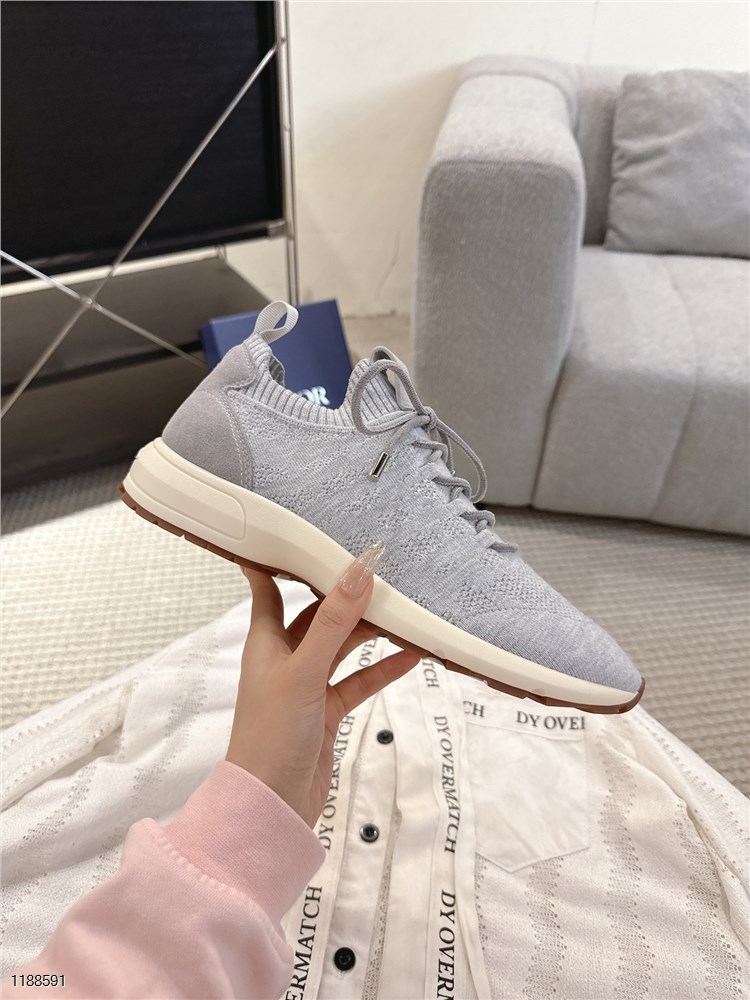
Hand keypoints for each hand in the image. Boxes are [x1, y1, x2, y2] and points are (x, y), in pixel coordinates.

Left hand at [225, 541, 420, 827]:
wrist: (271, 806)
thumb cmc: (271, 735)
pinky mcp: (327, 711)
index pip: (267, 587)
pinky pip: (359, 681)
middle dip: (344, 593)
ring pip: (342, 646)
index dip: (275, 560)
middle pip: (317, 614)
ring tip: (403, 604)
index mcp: (266, 641)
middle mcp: (285, 658)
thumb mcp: (303, 671)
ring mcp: (307, 685)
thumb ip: (333, 622)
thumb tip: (359, 571)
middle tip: (378, 565)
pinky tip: (411, 654)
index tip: (292, 529)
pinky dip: (382, 668)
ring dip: (369, 629)